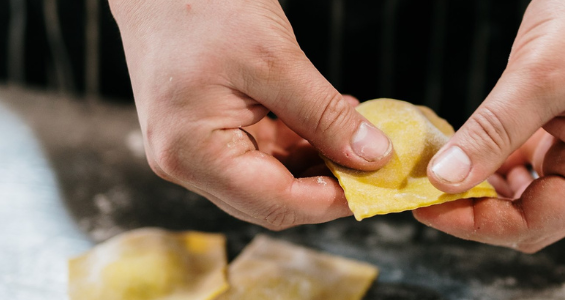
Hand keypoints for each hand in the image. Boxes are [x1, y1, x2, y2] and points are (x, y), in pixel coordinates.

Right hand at [110, 0, 392, 229]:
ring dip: (317, 162)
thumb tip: (373, 156)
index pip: (275, 202)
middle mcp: (187, 162)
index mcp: (192, 154)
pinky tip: (330, 121)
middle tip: (375, 164)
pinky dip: (300, 141)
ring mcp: (194, 148)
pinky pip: (263, 150)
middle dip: (328, 185)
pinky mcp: (207, 130)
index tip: (378, 183)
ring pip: (271, 178)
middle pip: (272, 199)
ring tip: (358, 137)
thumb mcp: (275, 60)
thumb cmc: (202, 6)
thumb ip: (325, 116)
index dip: (333, 200)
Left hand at [416, 0, 564, 251]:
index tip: (426, 209)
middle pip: (531, 217)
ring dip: (482, 189)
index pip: (536, 222)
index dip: (478, 225)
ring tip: (439, 172)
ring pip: (525, 194)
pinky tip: (464, 151)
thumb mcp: (537, 76)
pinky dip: (493, 164)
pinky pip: (526, 165)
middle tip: (425, 194)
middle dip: (478, 211)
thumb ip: (491, 134)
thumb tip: (444, 180)